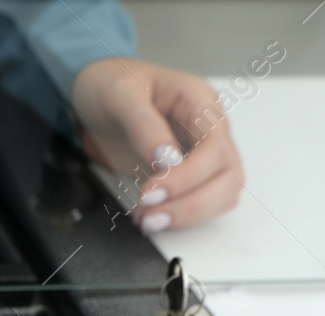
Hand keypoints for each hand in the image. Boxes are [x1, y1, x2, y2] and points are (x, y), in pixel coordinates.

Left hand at [70, 57, 243, 231]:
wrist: (96, 95)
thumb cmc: (110, 85)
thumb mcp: (121, 95)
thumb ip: (144, 125)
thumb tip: (166, 160)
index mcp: (199, 101)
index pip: (215, 147)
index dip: (188, 176)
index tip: (151, 192)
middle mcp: (209, 128)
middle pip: (228, 175)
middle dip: (191, 203)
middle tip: (150, 215)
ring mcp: (202, 152)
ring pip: (223, 194)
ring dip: (190, 215)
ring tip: (149, 220)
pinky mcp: (189, 174)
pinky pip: (205, 201)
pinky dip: (184, 217)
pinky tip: (155, 216)